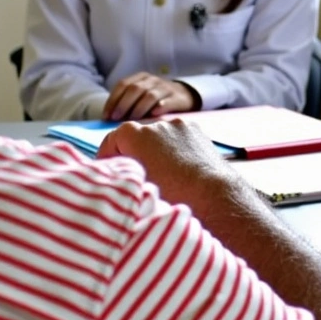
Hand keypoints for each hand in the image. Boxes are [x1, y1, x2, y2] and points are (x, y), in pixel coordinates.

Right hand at [95, 118, 234, 208]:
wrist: (212, 194)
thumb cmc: (173, 195)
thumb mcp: (138, 186)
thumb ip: (123, 174)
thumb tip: (117, 176)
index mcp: (136, 135)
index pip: (112, 139)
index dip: (107, 155)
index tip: (109, 168)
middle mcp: (156, 124)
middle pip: (135, 136)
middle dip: (133, 152)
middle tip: (136, 174)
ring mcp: (177, 124)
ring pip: (158, 136)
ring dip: (155, 149)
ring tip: (161, 172)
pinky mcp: (195, 129)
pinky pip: (176, 136)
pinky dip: (174, 147)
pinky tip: (178, 166)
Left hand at [102, 72, 198, 120]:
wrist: (184, 96)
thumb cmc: (156, 100)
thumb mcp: (141, 96)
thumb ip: (127, 103)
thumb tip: (108, 119)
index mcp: (140, 78)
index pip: (123, 84)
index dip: (113, 100)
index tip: (106, 116)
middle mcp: (152, 80)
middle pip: (135, 89)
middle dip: (123, 105)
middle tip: (116, 119)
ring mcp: (165, 88)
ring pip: (149, 96)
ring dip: (138, 109)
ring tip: (132, 121)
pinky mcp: (177, 98)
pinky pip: (167, 101)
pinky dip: (159, 107)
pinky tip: (153, 114)